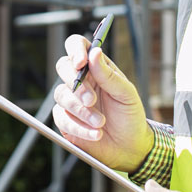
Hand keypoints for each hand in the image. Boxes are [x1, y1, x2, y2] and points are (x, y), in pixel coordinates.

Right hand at [53, 33, 153, 171]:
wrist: (130, 146)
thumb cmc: (130, 115)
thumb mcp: (125, 93)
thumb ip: (108, 74)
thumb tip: (95, 52)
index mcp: (96, 67)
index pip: (77, 46)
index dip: (75, 50)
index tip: (81, 62)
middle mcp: (81, 80)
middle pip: (63, 67)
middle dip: (76, 83)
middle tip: (91, 100)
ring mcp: (71, 100)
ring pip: (61, 95)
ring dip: (81, 111)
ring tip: (100, 123)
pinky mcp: (65, 120)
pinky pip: (62, 118)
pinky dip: (79, 128)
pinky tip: (96, 133)